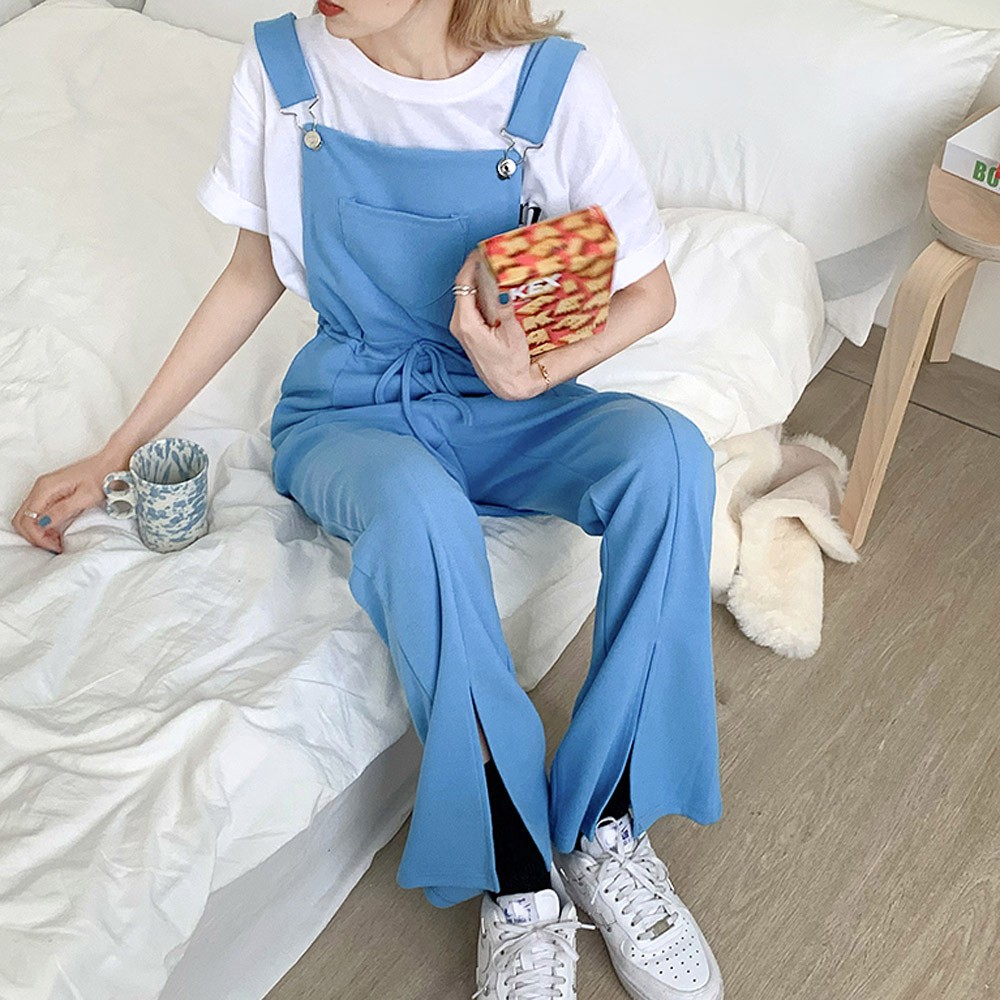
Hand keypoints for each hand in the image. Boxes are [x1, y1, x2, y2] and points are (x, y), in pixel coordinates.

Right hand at [10, 444, 131, 553]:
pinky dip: (42, 526)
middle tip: (54, 545)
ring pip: (26, 518)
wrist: (110, 464)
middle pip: (21, 520)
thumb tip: (44, 523)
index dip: (38, 537)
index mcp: (46, 488)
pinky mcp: (50, 493)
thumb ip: (62, 510)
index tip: (54, 546)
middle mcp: (40, 488)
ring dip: (38, 533)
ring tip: (56, 540)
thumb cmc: (101, 477)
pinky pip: (36, 513)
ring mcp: (44, 490)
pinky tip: (56, 532)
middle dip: (35, 537)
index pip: (27, 519)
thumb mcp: (85, 497)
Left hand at [448, 250, 537, 400]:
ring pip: (468, 295)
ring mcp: (462, 328)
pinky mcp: (468, 331)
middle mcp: (460, 325)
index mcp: (466, 324)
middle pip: (464, 287)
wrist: (509, 384)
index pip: (463, 284)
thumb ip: (504, 306)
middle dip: (477, 269)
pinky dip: (481, 293)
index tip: (481, 251)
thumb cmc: (510, 365)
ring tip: (495, 268)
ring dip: (480, 281)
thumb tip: (503, 285)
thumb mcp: (512, 333)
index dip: (471, 264)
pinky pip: (472, 305)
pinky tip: (494, 288)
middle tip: (491, 255)